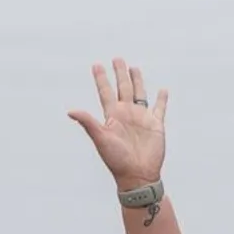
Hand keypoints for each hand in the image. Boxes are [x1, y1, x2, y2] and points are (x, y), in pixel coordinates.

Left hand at [68, 58, 167, 189]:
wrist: (137, 175)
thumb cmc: (116, 159)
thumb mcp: (101, 139)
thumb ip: (88, 123)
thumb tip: (70, 111)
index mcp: (112, 116)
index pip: (105, 92)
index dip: (101, 79)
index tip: (96, 65)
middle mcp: (126, 114)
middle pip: (123, 88)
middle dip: (119, 73)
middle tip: (117, 58)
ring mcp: (141, 118)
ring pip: (139, 93)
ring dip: (137, 81)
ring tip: (134, 68)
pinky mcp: (156, 124)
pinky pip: (159, 108)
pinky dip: (162, 99)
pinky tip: (162, 90)